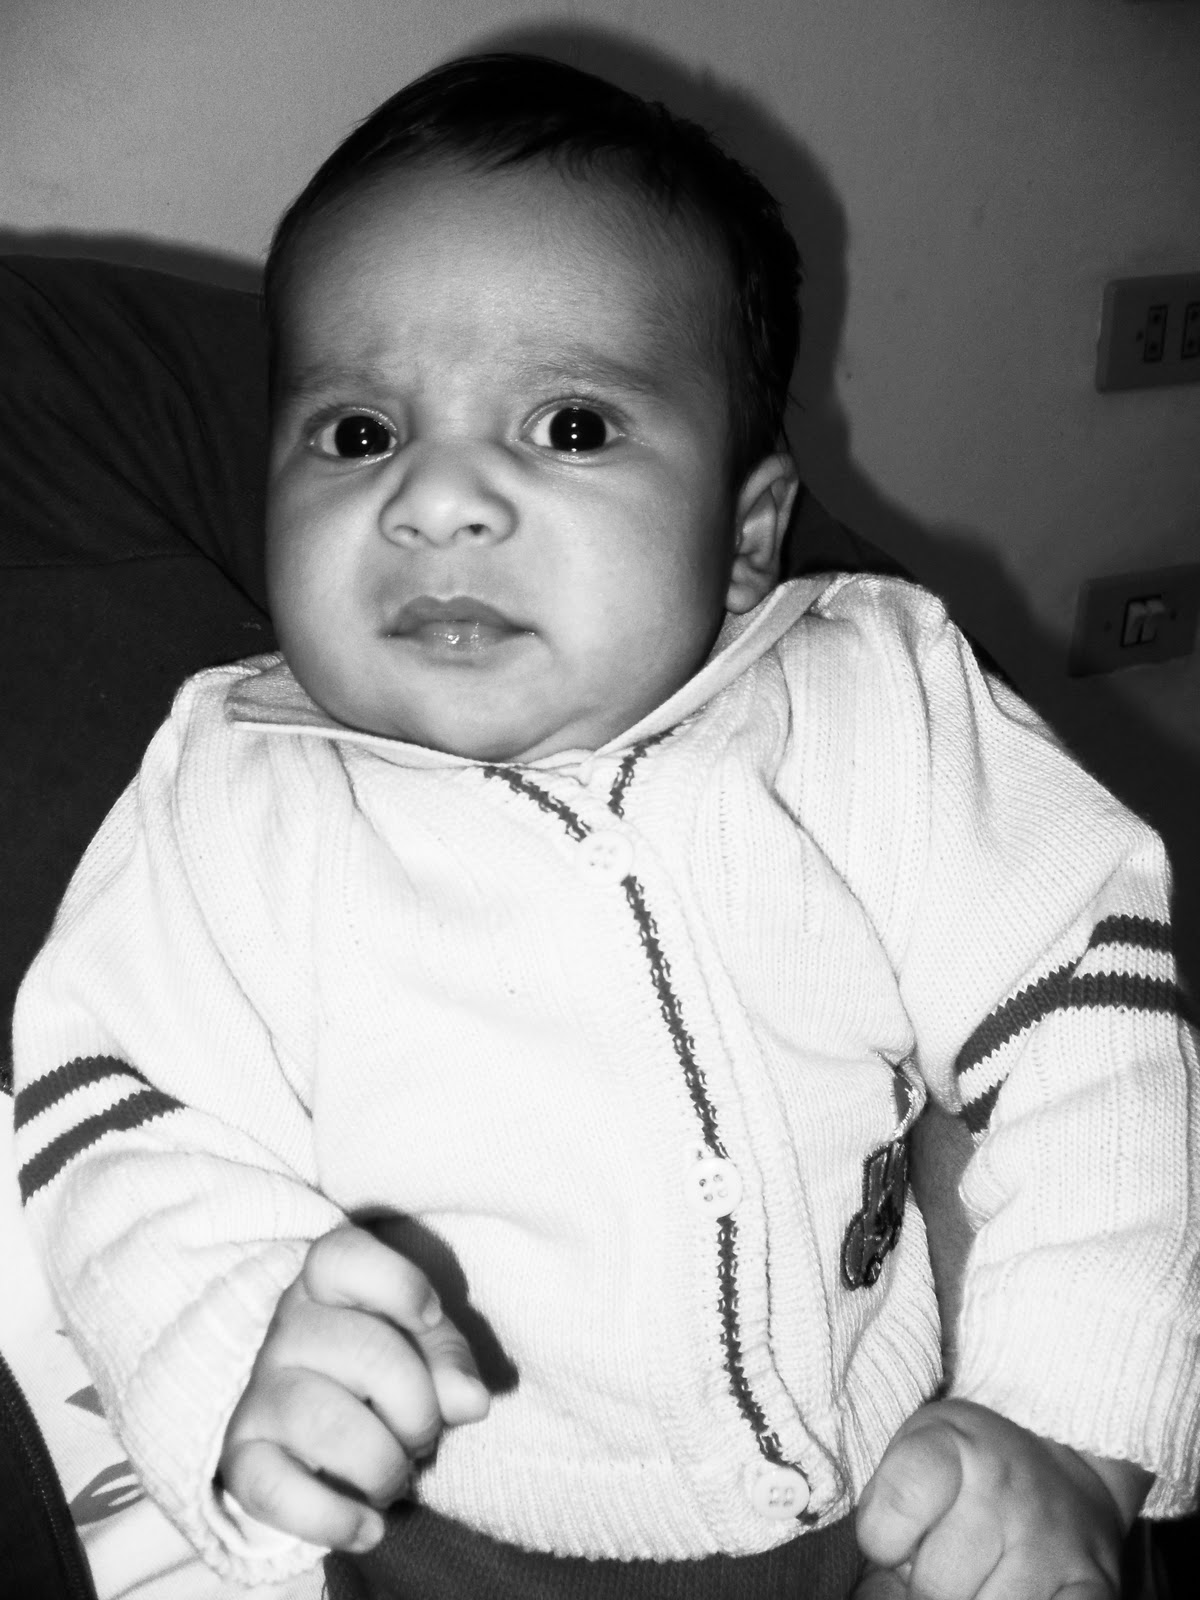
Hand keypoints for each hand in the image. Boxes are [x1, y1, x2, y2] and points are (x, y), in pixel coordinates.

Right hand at [219, 1225, 489, 1551]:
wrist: (318, 1441)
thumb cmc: (383, 1374)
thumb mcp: (424, 1351)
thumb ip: (449, 1361)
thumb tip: (470, 1399)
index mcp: (327, 1286)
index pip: (341, 1256)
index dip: (396, 1282)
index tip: (430, 1315)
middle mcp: (286, 1331)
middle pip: (359, 1349)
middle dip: (416, 1404)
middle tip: (424, 1435)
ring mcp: (260, 1393)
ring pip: (321, 1420)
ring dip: (381, 1462)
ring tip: (397, 1477)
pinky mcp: (242, 1458)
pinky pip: (273, 1488)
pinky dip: (331, 1518)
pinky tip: (368, 1527)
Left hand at [854, 1399, 1128, 1599]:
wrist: (1065, 1451)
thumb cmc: (968, 1467)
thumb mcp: (913, 1458)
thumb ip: (882, 1521)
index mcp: (949, 1445)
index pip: (889, 1519)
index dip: (881, 1542)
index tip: (892, 1539)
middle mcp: (1004, 1489)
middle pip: (934, 1588)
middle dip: (925, 1589)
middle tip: (942, 1565)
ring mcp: (1052, 1541)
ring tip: (977, 1580)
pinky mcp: (1093, 1585)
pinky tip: (1009, 1592)